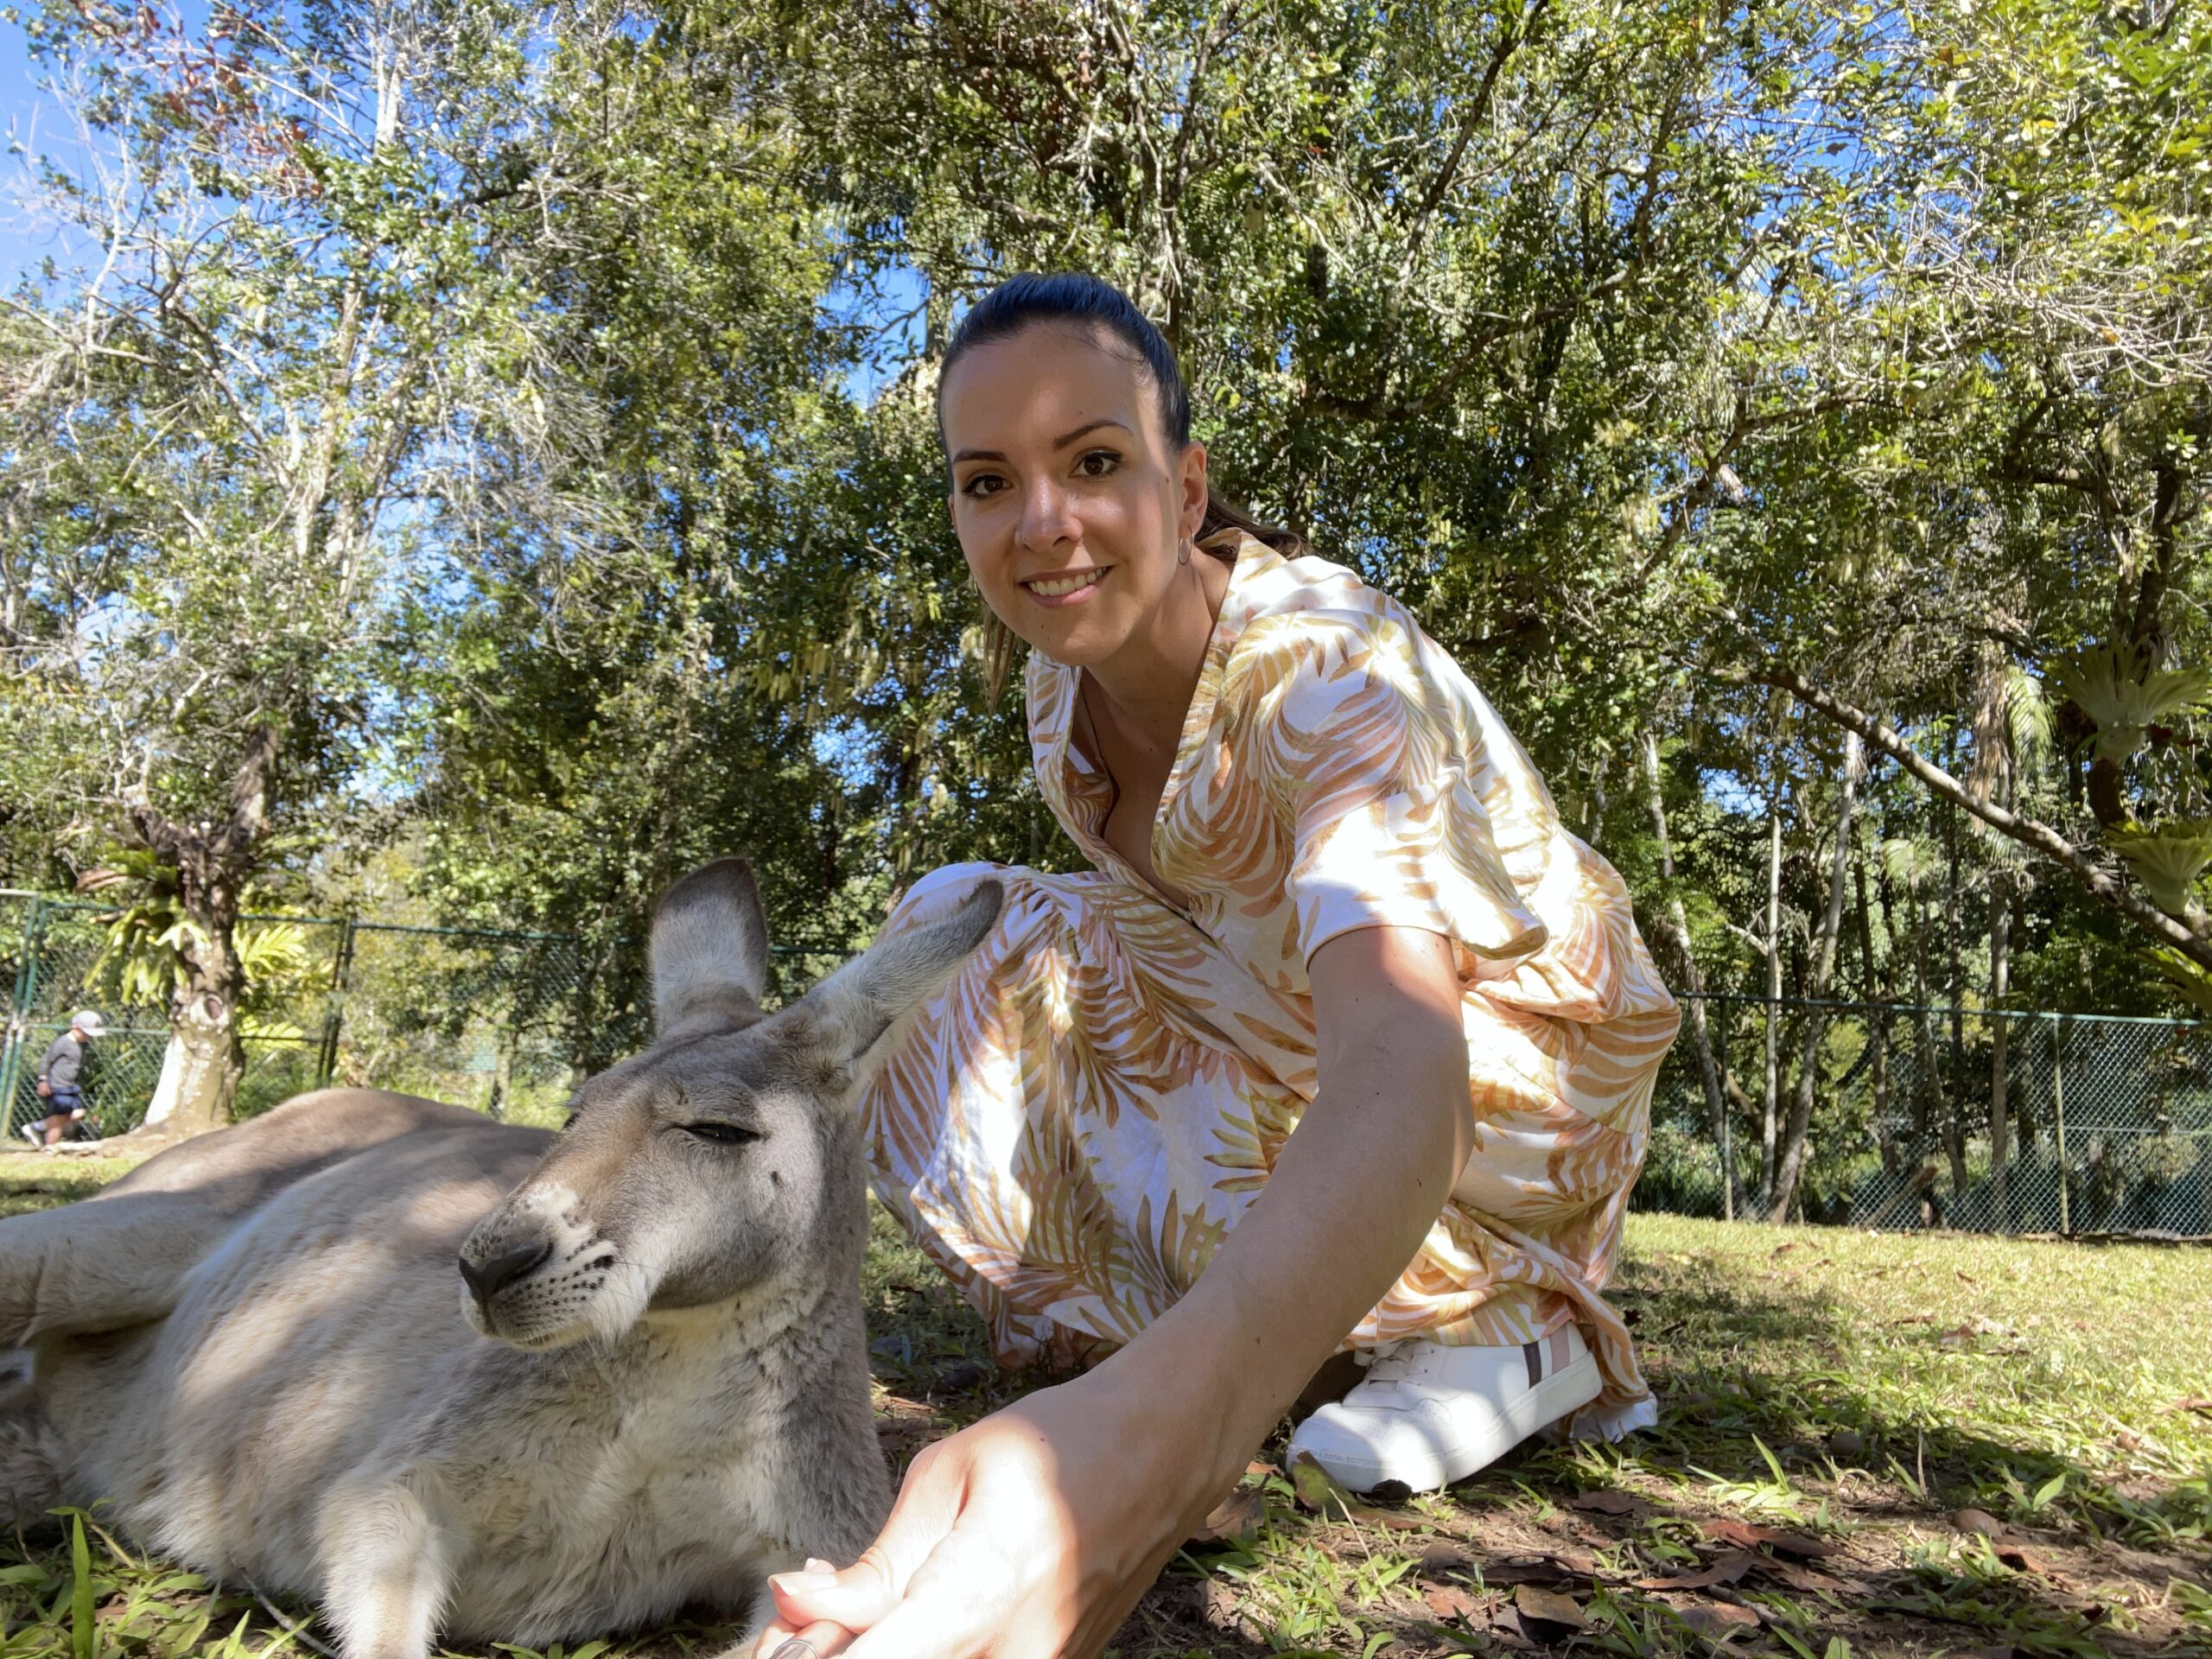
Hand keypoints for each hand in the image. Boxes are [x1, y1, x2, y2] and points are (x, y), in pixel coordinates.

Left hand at [753, 1365, 1225, 1658]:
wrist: (1165, 1452)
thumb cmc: (1054, 1444)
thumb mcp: (951, 1473)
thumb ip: (875, 1563)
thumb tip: (790, 1604)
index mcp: (973, 1603)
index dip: (810, 1657)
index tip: (780, 1638)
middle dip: (834, 1655)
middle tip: (814, 1616)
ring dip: (880, 1651)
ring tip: (862, 1612)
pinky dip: (925, 1647)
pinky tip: (914, 1615)